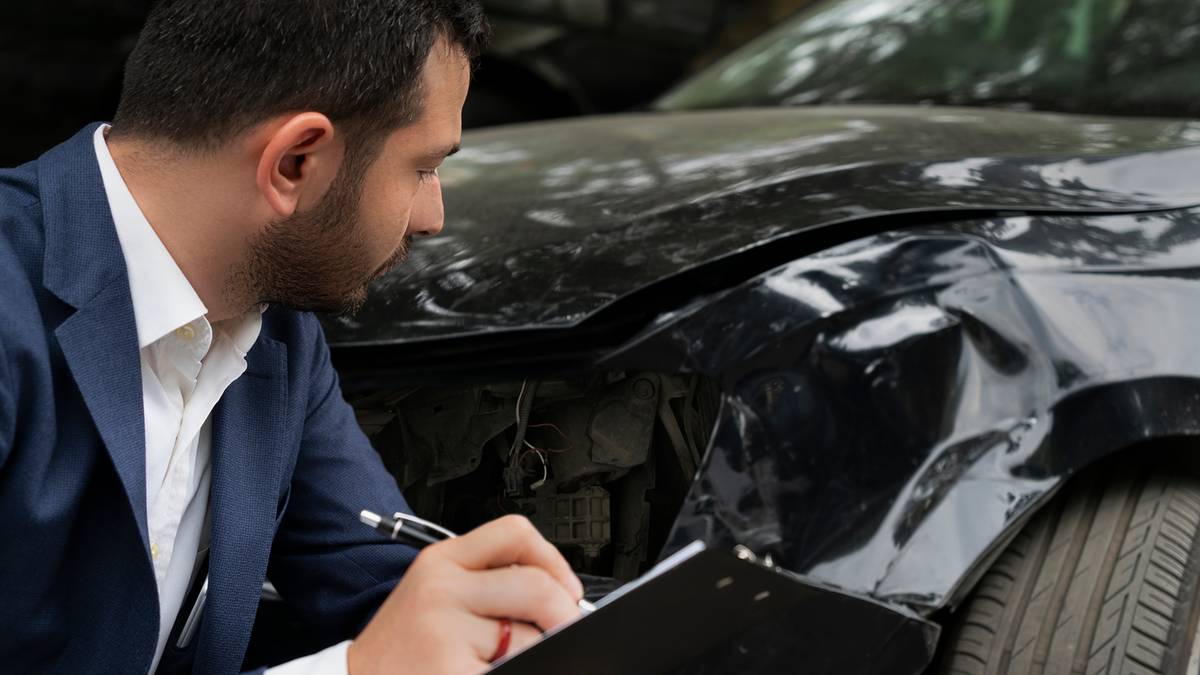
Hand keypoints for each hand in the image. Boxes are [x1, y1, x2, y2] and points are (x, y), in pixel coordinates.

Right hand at [347, 514, 584, 674]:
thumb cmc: (401, 645)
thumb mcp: (435, 595)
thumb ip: (488, 584)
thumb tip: (561, 596)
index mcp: (440, 561)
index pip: (514, 533)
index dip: (553, 559)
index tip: (566, 588)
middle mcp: (441, 590)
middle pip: (536, 587)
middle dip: (564, 614)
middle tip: (566, 631)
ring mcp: (444, 634)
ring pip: (529, 639)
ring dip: (534, 655)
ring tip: (504, 660)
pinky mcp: (450, 672)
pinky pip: (511, 668)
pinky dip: (517, 671)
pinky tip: (490, 671)